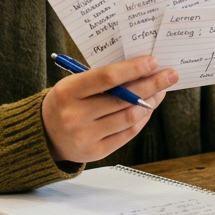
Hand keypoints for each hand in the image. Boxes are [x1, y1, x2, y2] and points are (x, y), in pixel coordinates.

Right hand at [41, 55, 175, 163]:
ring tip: (161, 90)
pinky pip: (128, 133)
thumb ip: (103, 79)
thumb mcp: (74, 84)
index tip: (154, 61)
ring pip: (129, 117)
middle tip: (170, 75)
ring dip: (150, 101)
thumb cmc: (65, 102)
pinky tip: (149, 106)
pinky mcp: (96, 152)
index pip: (106, 78)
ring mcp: (85, 137)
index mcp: (67, 92)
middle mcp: (75, 116)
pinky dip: (142, 118)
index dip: (133, 69)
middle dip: (151, 85)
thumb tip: (142, 70)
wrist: (44, 135)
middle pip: (123, 99)